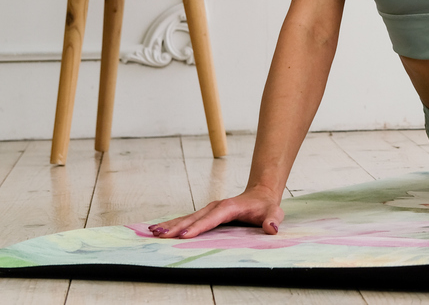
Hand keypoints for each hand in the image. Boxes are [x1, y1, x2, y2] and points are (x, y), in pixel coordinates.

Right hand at [148, 186, 283, 239]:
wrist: (261, 194)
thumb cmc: (266, 206)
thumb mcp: (274, 213)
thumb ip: (272, 220)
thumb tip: (271, 228)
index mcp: (229, 207)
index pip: (212, 218)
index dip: (198, 227)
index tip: (184, 235)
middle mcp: (216, 206)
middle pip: (194, 217)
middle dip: (177, 226)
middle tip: (160, 235)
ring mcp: (210, 209)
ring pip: (187, 217)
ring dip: (171, 225)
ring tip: (153, 232)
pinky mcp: (206, 213)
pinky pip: (187, 219)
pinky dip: (174, 223)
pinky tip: (159, 229)